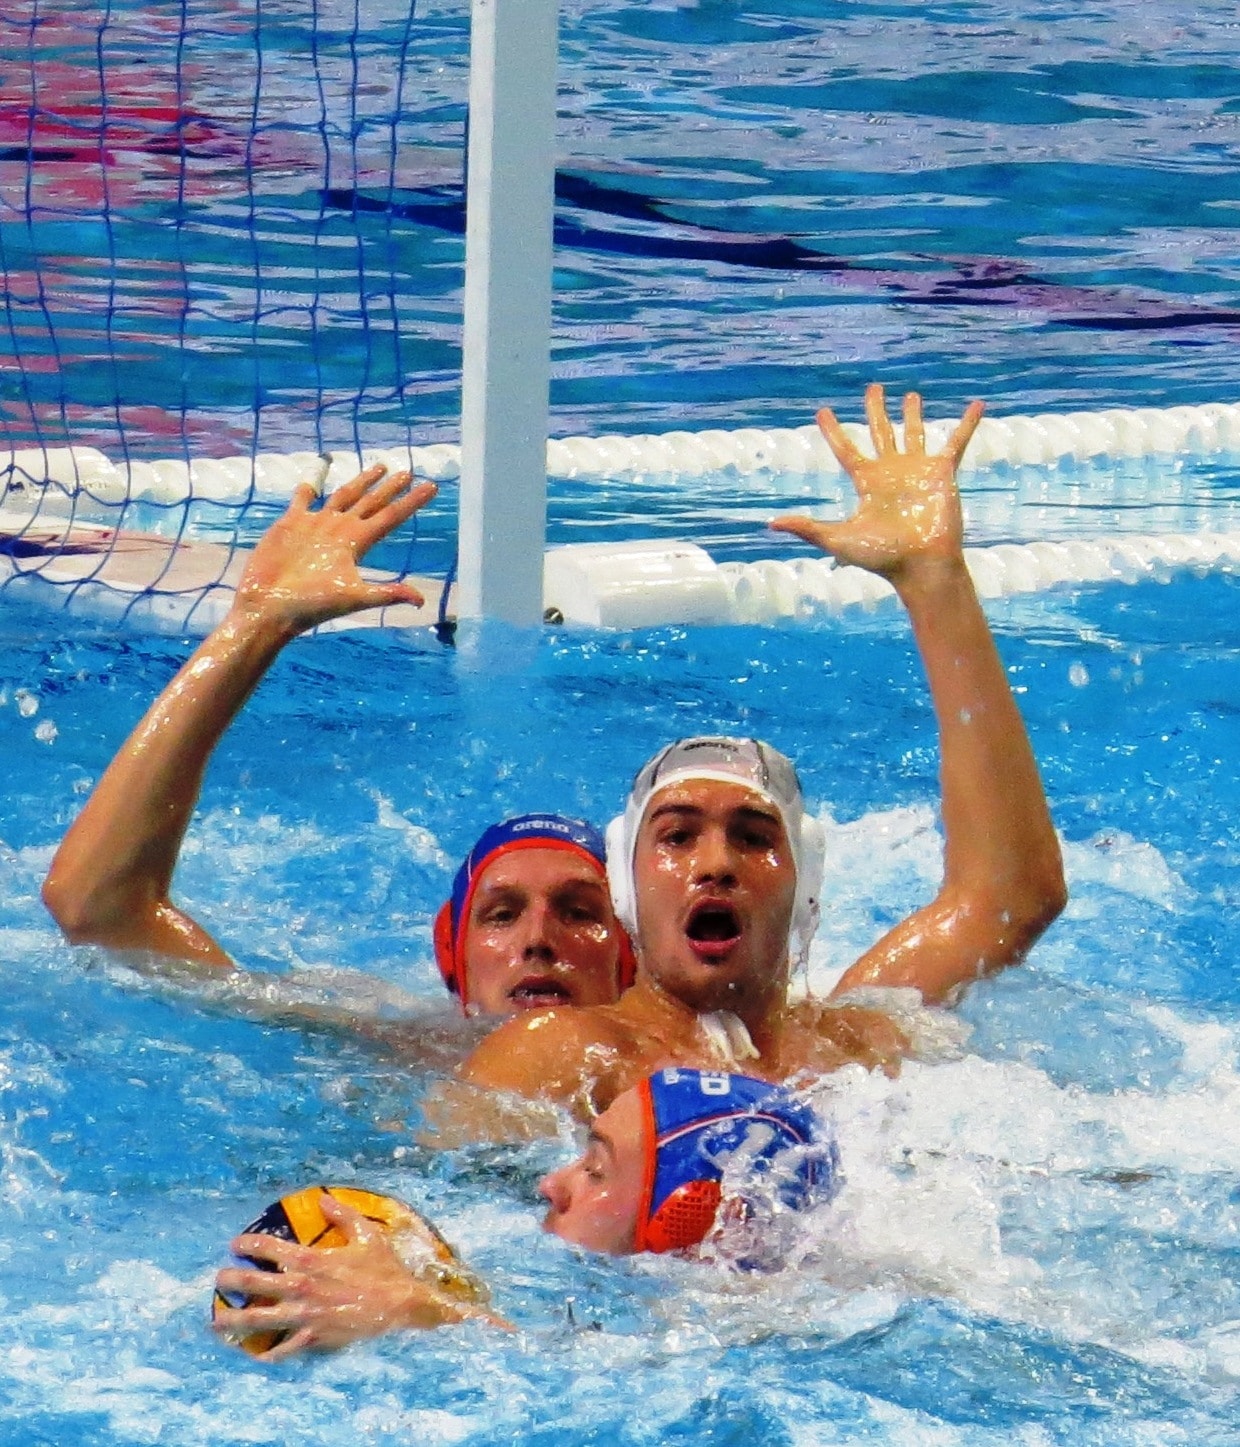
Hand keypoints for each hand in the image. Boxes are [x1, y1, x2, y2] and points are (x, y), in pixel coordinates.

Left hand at [211, 1194, 472, 1357]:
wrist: (400, 1304)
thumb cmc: (383, 1268)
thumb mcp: (366, 1234)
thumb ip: (342, 1214)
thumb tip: (323, 1198)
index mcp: (311, 1260)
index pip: (270, 1249)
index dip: (248, 1245)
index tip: (234, 1245)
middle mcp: (301, 1288)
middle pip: (255, 1285)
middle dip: (232, 1280)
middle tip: (218, 1279)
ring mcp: (305, 1315)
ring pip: (260, 1319)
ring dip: (235, 1320)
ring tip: (216, 1321)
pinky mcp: (313, 1337)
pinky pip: (284, 1349)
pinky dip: (268, 1353)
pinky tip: (254, 1356)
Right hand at [233, 465, 436, 634]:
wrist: (269, 607)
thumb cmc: (311, 605)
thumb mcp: (353, 598)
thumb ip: (387, 594)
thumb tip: (421, 600)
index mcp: (356, 543)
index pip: (390, 516)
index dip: (411, 502)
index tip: (431, 487)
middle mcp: (340, 531)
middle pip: (371, 502)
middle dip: (389, 488)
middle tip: (408, 472)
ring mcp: (316, 525)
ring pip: (344, 496)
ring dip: (361, 482)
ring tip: (379, 467)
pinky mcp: (291, 524)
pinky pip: (303, 499)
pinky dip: (310, 486)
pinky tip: (319, 471)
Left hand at [770, 384, 982, 581]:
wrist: (921, 565)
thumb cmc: (882, 557)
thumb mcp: (839, 539)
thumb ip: (808, 527)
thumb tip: (770, 524)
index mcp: (867, 483)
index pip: (845, 450)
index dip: (833, 431)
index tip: (821, 412)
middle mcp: (891, 472)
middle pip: (880, 432)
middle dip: (875, 411)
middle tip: (872, 389)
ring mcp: (918, 471)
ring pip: (914, 433)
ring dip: (912, 414)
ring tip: (910, 395)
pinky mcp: (944, 473)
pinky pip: (957, 441)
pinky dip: (967, 423)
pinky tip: (977, 405)